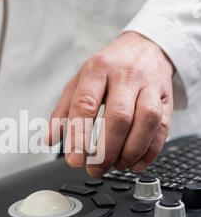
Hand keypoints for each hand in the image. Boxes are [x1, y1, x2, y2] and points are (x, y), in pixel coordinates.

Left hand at [47, 31, 173, 176]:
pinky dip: (150, 151)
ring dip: (131, 151)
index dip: (79, 136)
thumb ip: (63, 111)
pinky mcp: (166, 99)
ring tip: (116, 165)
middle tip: (95, 169)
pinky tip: (136, 163)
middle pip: (119, 117)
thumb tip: (51, 139)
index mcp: (98, 69)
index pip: (86, 104)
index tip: (75, 161)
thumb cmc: (109, 68)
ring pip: (146, 121)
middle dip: (106, 150)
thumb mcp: (80, 81)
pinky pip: (163, 128)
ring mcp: (149, 86)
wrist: (145, 47)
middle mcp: (126, 76)